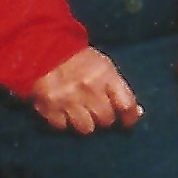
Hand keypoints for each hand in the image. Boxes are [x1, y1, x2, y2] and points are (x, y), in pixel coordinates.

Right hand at [28, 44, 142, 134]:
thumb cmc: (79, 59)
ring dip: (85, 123)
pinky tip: (63, 111)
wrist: (43, 49)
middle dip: (104, 118)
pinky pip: (63, 127)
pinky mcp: (49, 109)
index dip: (129, 118)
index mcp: (105, 76)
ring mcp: (68, 101)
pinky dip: (64, 122)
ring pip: (86, 128)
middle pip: (106, 120)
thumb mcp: (103, 66)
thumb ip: (119, 89)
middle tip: (98, 111)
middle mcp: (88, 90)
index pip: (126, 105)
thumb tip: (135, 112)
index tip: (127, 122)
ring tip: (80, 112)